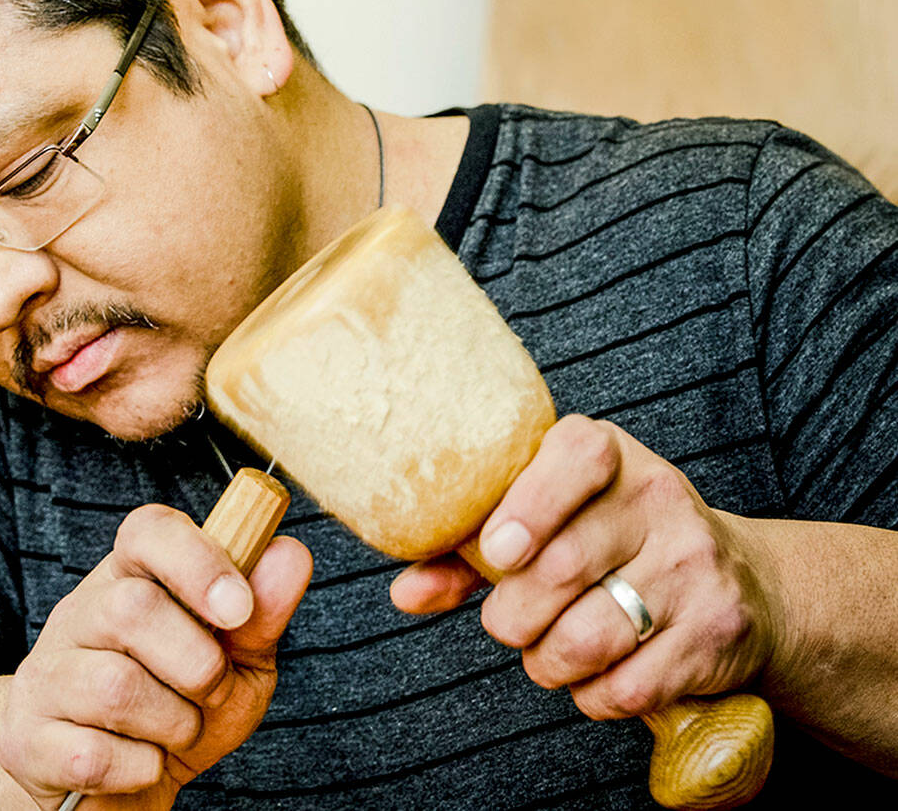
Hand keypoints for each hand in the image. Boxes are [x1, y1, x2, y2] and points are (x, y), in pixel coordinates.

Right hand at [0, 504, 311, 808]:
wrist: (124, 789)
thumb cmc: (183, 707)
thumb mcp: (238, 662)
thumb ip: (263, 614)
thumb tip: (290, 554)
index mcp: (131, 577)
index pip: (147, 531)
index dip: (197, 561)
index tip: (239, 609)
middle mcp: (78, 614)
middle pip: (132, 609)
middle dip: (196, 664)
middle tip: (209, 690)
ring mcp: (44, 674)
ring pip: (114, 687)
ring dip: (173, 723)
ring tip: (176, 730)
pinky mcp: (25, 739)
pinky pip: (92, 755)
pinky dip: (138, 769)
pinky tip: (140, 764)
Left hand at [391, 414, 781, 719]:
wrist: (744, 583)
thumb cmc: (612, 546)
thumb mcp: (548, 523)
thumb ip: (470, 553)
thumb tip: (405, 593)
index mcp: (609, 454)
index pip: (575, 457)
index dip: (528, 506)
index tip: (497, 551)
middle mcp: (660, 499)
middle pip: (560, 568)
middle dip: (512, 616)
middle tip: (509, 624)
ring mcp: (695, 564)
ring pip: (587, 637)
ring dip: (548, 663)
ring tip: (551, 652)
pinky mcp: (717, 630)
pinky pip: (626, 686)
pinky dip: (593, 696)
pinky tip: (598, 675)